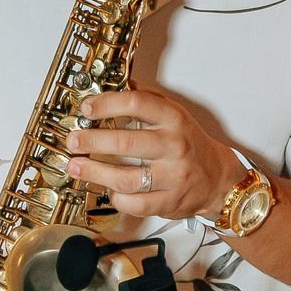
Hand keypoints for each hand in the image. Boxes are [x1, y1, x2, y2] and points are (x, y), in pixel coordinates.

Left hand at [65, 86, 231, 225]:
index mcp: (174, 120)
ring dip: (94, 173)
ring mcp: (172, 176)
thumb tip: (114, 87)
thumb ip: (147, 102)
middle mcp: (174, 146)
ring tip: (76, 167)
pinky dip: (116, 198)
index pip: (137, 104)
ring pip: (125, 178)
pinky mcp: (168, 201)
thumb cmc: (189, 145)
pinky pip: (135, 203)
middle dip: (91, 141)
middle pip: (125, 143)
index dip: (107, 104)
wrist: (217, 179)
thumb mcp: (174, 115)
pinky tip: (107, 190)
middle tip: (72, 141)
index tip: (87, 108)